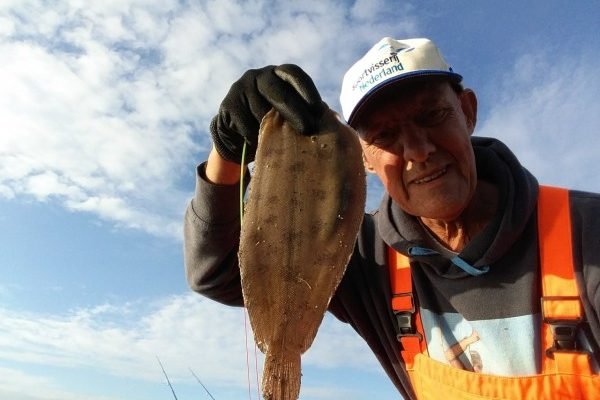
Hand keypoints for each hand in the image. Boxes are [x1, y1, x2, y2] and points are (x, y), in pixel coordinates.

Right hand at [210, 64, 325, 163]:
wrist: (236, 135)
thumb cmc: (271, 126)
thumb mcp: (287, 115)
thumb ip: (304, 113)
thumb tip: (333, 123)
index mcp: (278, 75)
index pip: (294, 74)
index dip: (307, 89)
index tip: (318, 109)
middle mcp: (258, 76)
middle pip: (278, 91)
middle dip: (294, 111)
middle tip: (307, 129)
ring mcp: (241, 88)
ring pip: (261, 111)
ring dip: (272, 130)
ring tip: (281, 144)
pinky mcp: (228, 105)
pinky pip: (245, 124)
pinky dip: (254, 137)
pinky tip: (258, 144)